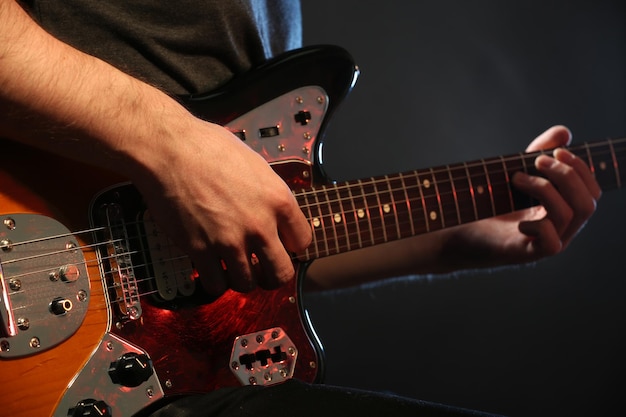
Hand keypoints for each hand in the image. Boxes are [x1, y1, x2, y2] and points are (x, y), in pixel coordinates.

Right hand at [137, 118, 311, 294]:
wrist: (169, 149)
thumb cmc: (208, 148)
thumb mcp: (255, 165)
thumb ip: (269, 194)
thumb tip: (274, 211)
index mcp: (278, 200)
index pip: (302, 242)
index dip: (291, 247)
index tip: (281, 245)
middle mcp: (259, 225)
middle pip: (281, 273)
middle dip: (272, 274)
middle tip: (261, 268)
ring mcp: (230, 240)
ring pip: (248, 284)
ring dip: (241, 278)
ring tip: (232, 265)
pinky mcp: (200, 250)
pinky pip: (216, 284)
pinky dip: (215, 281)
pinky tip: (211, 268)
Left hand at [443, 125, 601, 267]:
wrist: (458, 231)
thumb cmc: (488, 203)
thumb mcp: (517, 172)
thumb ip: (540, 152)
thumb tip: (564, 132)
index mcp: (563, 209)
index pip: (592, 191)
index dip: (581, 168)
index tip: (558, 150)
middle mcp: (560, 228)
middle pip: (588, 203)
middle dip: (567, 176)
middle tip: (537, 161)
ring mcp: (546, 242)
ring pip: (569, 215)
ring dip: (544, 189)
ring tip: (516, 179)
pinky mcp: (528, 253)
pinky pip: (552, 243)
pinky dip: (539, 225)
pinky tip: (518, 220)